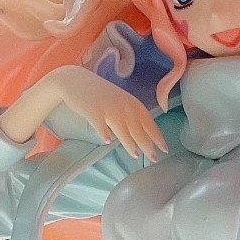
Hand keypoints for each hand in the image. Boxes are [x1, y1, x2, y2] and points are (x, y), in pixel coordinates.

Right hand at [0, 65, 165, 157]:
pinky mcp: (92, 110)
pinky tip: (108, 141)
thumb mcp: (119, 100)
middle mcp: (122, 105)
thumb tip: (143, 134)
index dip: (157, 135)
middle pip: (137, 127)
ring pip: (121, 127)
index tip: (165, 149)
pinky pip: (99, 123)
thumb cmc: (99, 94)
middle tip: (155, 159)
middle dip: (147, 144)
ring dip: (129, 142)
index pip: (148, 121)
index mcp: (130, 102)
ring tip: (135, 155)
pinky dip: (104, 132)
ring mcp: (107, 107)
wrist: (74, 80)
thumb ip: (131, 114)